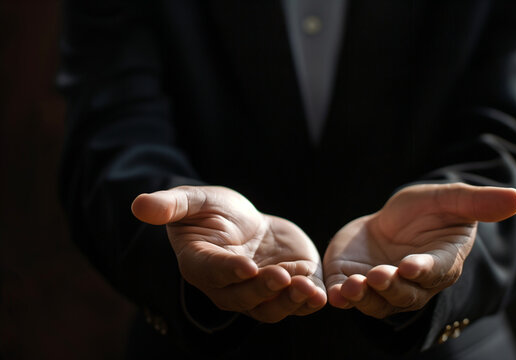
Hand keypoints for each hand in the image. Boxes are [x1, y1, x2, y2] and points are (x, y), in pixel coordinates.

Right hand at [131, 186, 325, 322]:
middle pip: (243, 297)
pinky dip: (307, 301)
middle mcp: (227, 287)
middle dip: (263, 289)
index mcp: (200, 264)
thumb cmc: (214, 210)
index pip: (212, 271)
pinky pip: (294, 303)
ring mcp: (256, 293)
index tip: (245, 265)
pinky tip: (322, 293)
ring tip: (309, 290)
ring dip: (289, 302)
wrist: (247, 224)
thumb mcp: (194, 200)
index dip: (228, 270)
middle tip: (281, 276)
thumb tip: (138, 205)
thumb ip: (171, 205)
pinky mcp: (283, 291)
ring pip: (270, 308)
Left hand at [323, 183, 515, 318]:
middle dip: (391, 287)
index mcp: (442, 263)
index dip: (425, 270)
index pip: (437, 271)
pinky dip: (342, 298)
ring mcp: (384, 287)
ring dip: (365, 298)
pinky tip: (332, 293)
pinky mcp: (357, 283)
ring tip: (351, 287)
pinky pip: (350, 298)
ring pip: (377, 302)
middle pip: (406, 294)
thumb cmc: (426, 210)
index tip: (412, 265)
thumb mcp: (448, 199)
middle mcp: (414, 284)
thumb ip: (477, 202)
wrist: (390, 221)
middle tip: (378, 275)